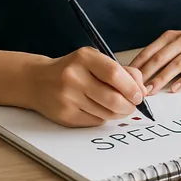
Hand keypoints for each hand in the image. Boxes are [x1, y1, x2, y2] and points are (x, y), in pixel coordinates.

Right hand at [28, 46, 146, 127]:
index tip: (139, 94)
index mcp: (84, 58)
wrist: (38, 80)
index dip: (132, 87)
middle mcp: (74, 77)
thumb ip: (120, 70)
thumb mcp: (94, 60)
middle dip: (129, 105)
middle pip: (113, 98)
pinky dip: (103, 118)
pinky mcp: (65, 115)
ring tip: (120, 107)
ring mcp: (67, 97)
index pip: (115, 74)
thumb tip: (142, 88)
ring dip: (119, 113)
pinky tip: (100, 109)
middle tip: (133, 105)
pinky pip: (95, 121)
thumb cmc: (72, 68)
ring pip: (106, 113)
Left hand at [129, 27, 180, 94]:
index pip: (150, 51)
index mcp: (172, 37)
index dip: (137, 65)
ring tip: (150, 92)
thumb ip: (164, 53)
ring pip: (175, 65)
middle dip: (146, 74)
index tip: (126, 79)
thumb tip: (140, 71)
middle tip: (134, 89)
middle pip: (160, 58)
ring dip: (161, 79)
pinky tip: (175, 89)